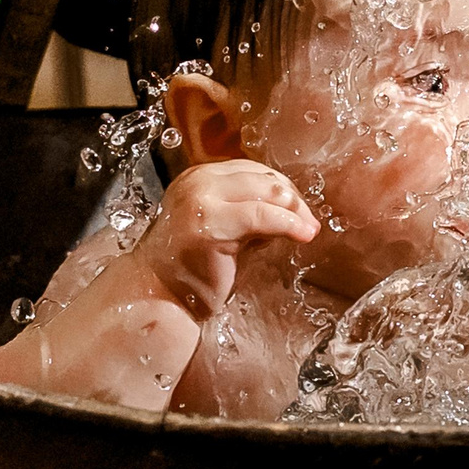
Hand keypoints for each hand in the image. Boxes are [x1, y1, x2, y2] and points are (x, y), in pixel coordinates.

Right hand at [135, 161, 320, 319]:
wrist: (157, 297)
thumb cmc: (192, 269)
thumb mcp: (223, 228)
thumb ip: (250, 213)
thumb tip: (293, 210)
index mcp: (198, 178)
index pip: (252, 171)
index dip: (282, 188)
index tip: (301, 211)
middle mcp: (197, 183)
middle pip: (262, 177)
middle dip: (292, 199)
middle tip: (310, 223)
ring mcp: (200, 201)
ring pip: (265, 192)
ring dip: (294, 210)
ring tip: (309, 230)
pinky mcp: (208, 225)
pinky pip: (261, 216)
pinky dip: (288, 223)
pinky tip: (303, 235)